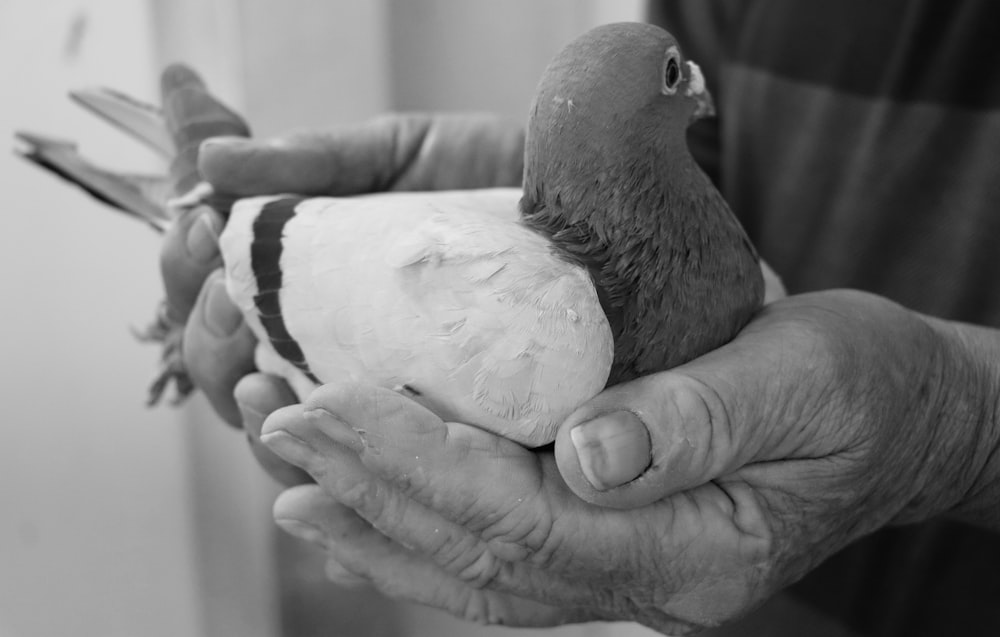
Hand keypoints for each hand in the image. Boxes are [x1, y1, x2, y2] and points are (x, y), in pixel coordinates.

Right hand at [160, 113, 523, 482]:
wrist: (593, 212)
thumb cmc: (492, 182)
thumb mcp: (400, 156)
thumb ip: (314, 162)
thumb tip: (211, 162)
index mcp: (304, 289)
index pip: (211, 297)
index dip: (187, 270)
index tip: (203, 227)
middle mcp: (326, 354)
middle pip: (229, 375)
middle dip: (210, 343)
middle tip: (228, 304)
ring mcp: (375, 407)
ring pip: (287, 442)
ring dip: (258, 419)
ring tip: (262, 382)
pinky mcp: (435, 450)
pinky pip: (366, 487)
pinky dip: (332, 488)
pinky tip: (321, 466)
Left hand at [255, 290, 999, 632]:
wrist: (903, 420)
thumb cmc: (862, 388)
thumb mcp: (803, 379)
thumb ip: (700, 419)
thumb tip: (585, 454)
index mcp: (692, 552)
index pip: (523, 525)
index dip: (419, 468)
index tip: (335, 404)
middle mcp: (647, 585)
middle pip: (481, 557)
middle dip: (370, 490)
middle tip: (280, 425)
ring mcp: (627, 576)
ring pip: (476, 574)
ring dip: (375, 524)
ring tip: (291, 479)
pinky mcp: (613, 544)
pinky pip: (499, 559)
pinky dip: (421, 535)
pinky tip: (365, 510)